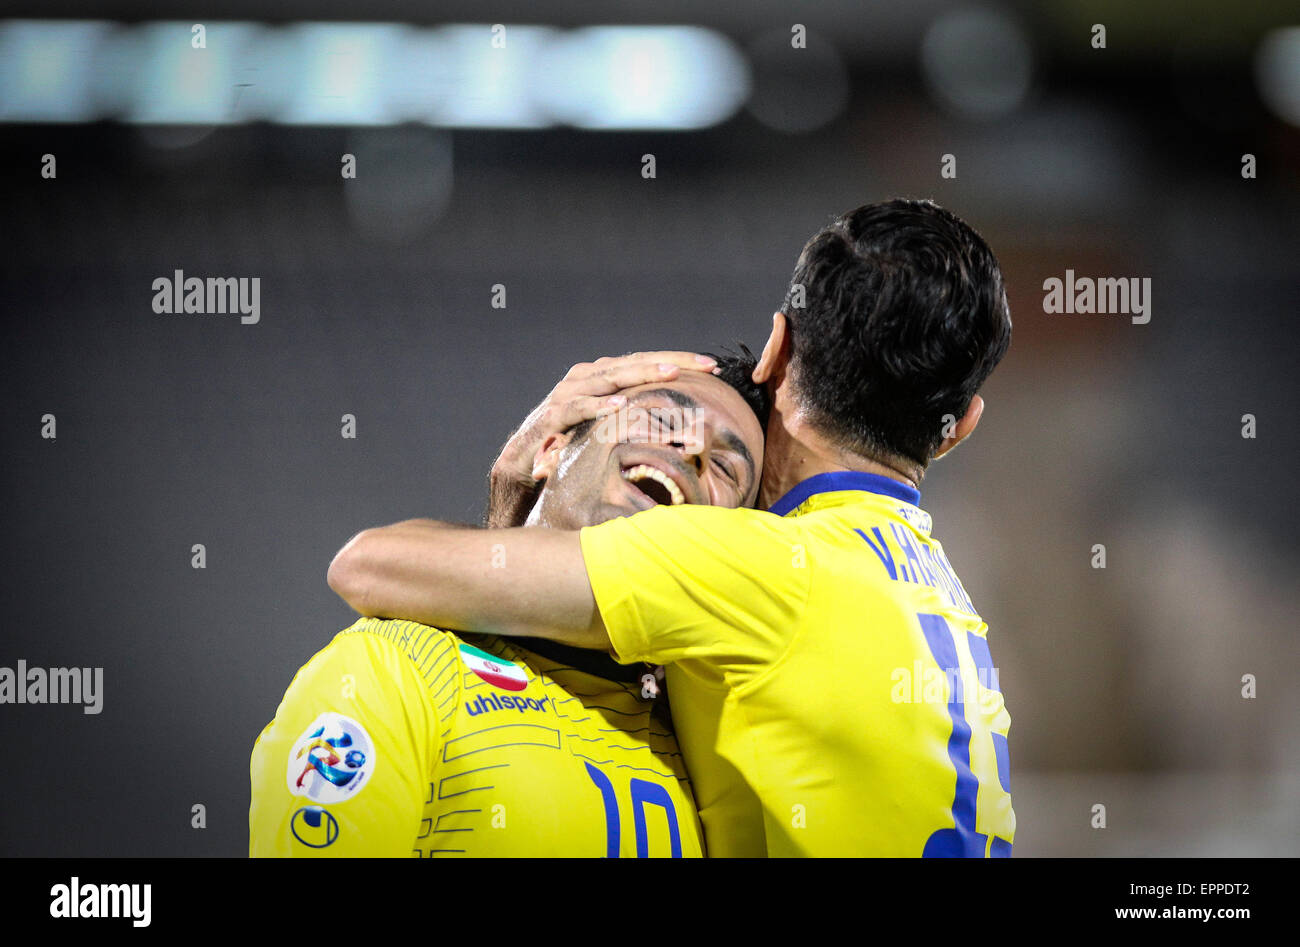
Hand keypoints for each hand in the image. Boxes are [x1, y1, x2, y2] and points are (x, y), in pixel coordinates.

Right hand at [485, 351, 718, 526]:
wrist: (522, 466)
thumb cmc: (572, 450)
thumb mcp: (609, 432)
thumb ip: (635, 420)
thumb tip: (681, 427)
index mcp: (600, 377)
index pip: (644, 362)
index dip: (678, 360)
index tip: (713, 366)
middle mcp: (584, 378)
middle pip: (633, 363)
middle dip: (672, 361)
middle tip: (706, 364)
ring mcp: (566, 395)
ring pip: (608, 377)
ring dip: (641, 374)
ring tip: (672, 373)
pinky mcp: (550, 418)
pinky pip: (576, 408)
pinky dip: (597, 405)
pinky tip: (620, 404)